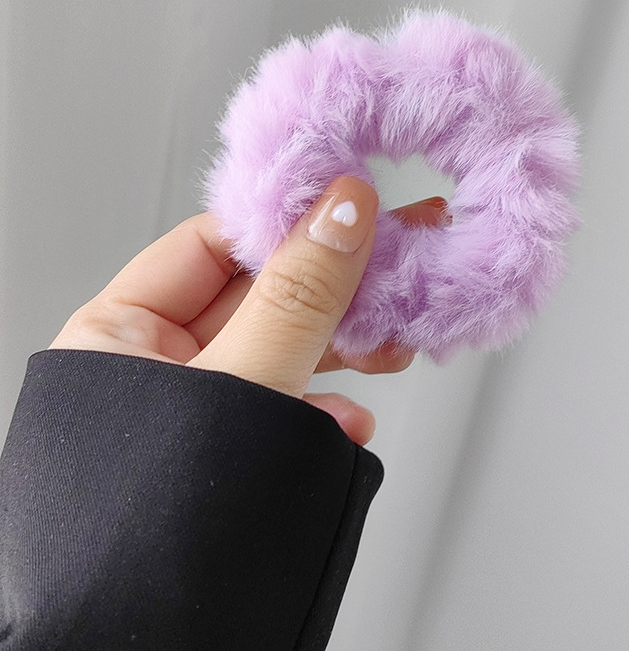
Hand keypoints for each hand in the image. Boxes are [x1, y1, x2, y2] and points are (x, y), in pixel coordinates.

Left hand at [50, 177, 448, 444]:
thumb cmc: (155, 531)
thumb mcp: (241, 389)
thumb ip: (296, 298)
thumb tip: (342, 208)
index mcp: (120, 333)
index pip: (214, 245)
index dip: (286, 220)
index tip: (353, 202)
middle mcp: (157, 364)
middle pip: (260, 294)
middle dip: (336, 287)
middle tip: (403, 263)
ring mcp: (200, 407)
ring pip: (285, 349)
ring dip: (345, 347)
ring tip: (394, 342)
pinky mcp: (237, 445)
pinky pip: (289, 406)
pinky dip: (328, 409)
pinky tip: (352, 421)